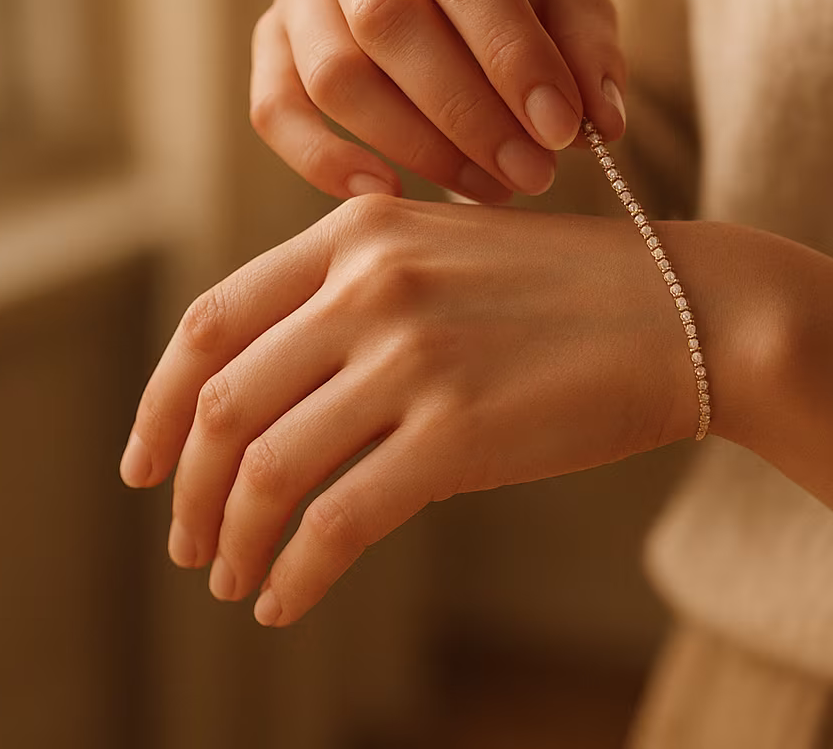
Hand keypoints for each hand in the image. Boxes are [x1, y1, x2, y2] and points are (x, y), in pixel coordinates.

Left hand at [117, 195, 767, 625]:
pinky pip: (337, 521)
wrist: (690, 311)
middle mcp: (371, 285)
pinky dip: (293, 571)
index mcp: (360, 233)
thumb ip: (359, 294)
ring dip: (231, 538)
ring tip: (232, 577)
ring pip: (268, 468)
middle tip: (184, 540)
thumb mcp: (452, 252)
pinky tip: (285, 598)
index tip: (143, 464)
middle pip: (223, 403)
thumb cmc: (578, 291)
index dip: (158, 404)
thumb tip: (272, 392)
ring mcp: (414, 358)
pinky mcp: (458, 434)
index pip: (211, 323)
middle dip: (186, 487)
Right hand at [250, 0, 628, 202]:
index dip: (510, 51)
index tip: (559, 128)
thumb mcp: (573, 5)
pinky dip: (322, 158)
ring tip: (492, 186)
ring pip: (333, 69)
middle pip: (387, 15)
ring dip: (415, 144)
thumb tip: (599, 120)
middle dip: (467, 110)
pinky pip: (274, 105)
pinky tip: (386, 191)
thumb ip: (590, 52)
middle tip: (531, 173)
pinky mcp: (268, 35)